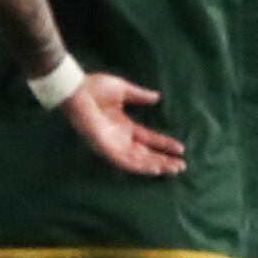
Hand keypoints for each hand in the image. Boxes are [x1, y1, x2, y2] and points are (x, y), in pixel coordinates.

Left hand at [60, 72, 186, 175]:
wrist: (76, 89)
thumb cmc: (94, 88)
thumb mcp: (123, 90)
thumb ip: (139, 96)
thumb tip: (157, 97)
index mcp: (124, 126)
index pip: (148, 139)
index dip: (164, 144)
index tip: (180, 149)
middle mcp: (119, 138)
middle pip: (146, 154)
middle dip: (164, 161)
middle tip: (181, 167)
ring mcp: (112, 144)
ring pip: (138, 161)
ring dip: (156, 166)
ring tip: (173, 169)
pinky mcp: (104, 147)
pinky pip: (124, 161)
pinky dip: (139, 166)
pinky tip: (154, 169)